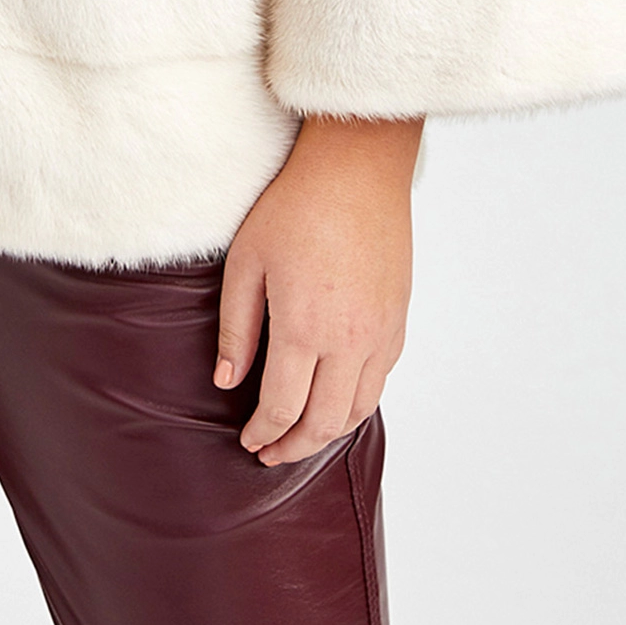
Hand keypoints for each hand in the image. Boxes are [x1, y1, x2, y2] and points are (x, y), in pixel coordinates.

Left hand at [216, 112, 420, 464]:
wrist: (356, 170)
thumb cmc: (294, 207)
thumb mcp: (246, 262)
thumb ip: (236, 329)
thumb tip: (227, 382)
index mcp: (304, 328)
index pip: (283, 408)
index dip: (263, 434)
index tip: (248, 442)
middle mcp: (349, 340)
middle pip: (324, 422)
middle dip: (295, 448)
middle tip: (270, 455)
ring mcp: (380, 333)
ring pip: (358, 409)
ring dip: (328, 432)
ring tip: (302, 437)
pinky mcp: (398, 320)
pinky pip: (380, 380)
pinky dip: (356, 403)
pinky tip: (335, 400)